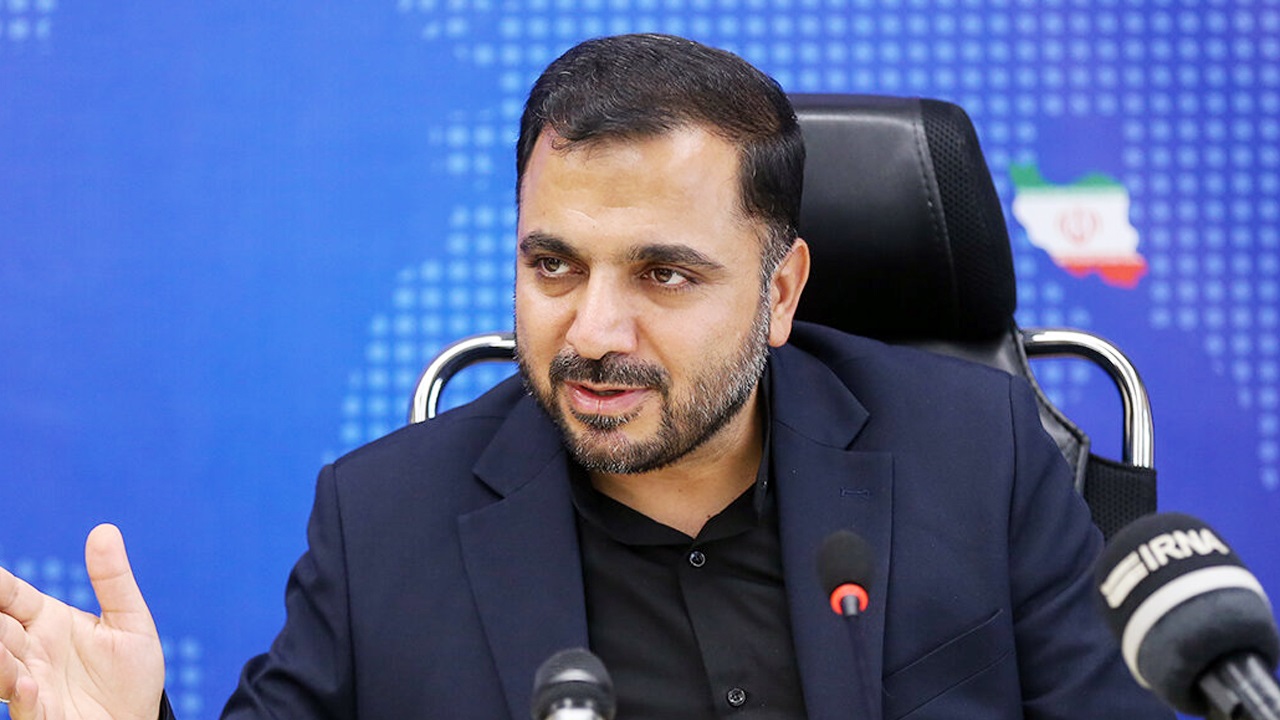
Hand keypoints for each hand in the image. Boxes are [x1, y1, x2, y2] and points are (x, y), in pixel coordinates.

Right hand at [0, 524, 164, 719]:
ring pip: (1, 667)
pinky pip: (26, 706)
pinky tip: (26, 684)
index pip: (10, 595)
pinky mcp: (44, 715)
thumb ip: (113, 580)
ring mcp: (33, 684)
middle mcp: (31, 651)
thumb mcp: (130, 622)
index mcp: (46, 621)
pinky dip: (23, 695)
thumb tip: (105, 530)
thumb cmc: (130, 674)